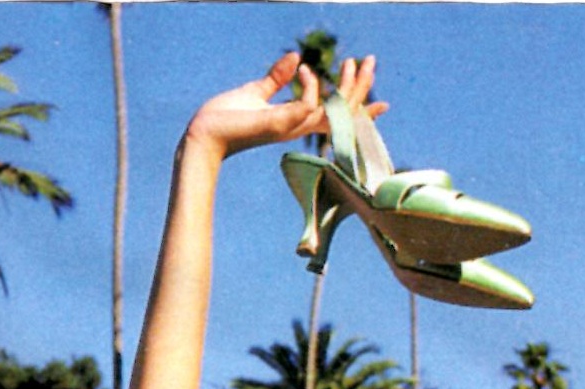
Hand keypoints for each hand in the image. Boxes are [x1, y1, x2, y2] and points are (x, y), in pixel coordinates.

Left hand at [183, 53, 386, 160]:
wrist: (203, 135)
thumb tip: (295, 58)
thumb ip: (276, 78)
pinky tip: (304, 69)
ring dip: (345, 85)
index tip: (381, 99)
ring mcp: (288, 127)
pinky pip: (305, 108)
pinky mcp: (276, 124)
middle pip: (342, 113)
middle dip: (360, 87)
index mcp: (294, 120)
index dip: (359, 107)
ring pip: (331, 111)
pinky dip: (310, 89)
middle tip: (369, 60)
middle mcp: (296, 126)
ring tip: (351, 61)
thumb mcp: (256, 92)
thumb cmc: (226, 118)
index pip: (335, 116)